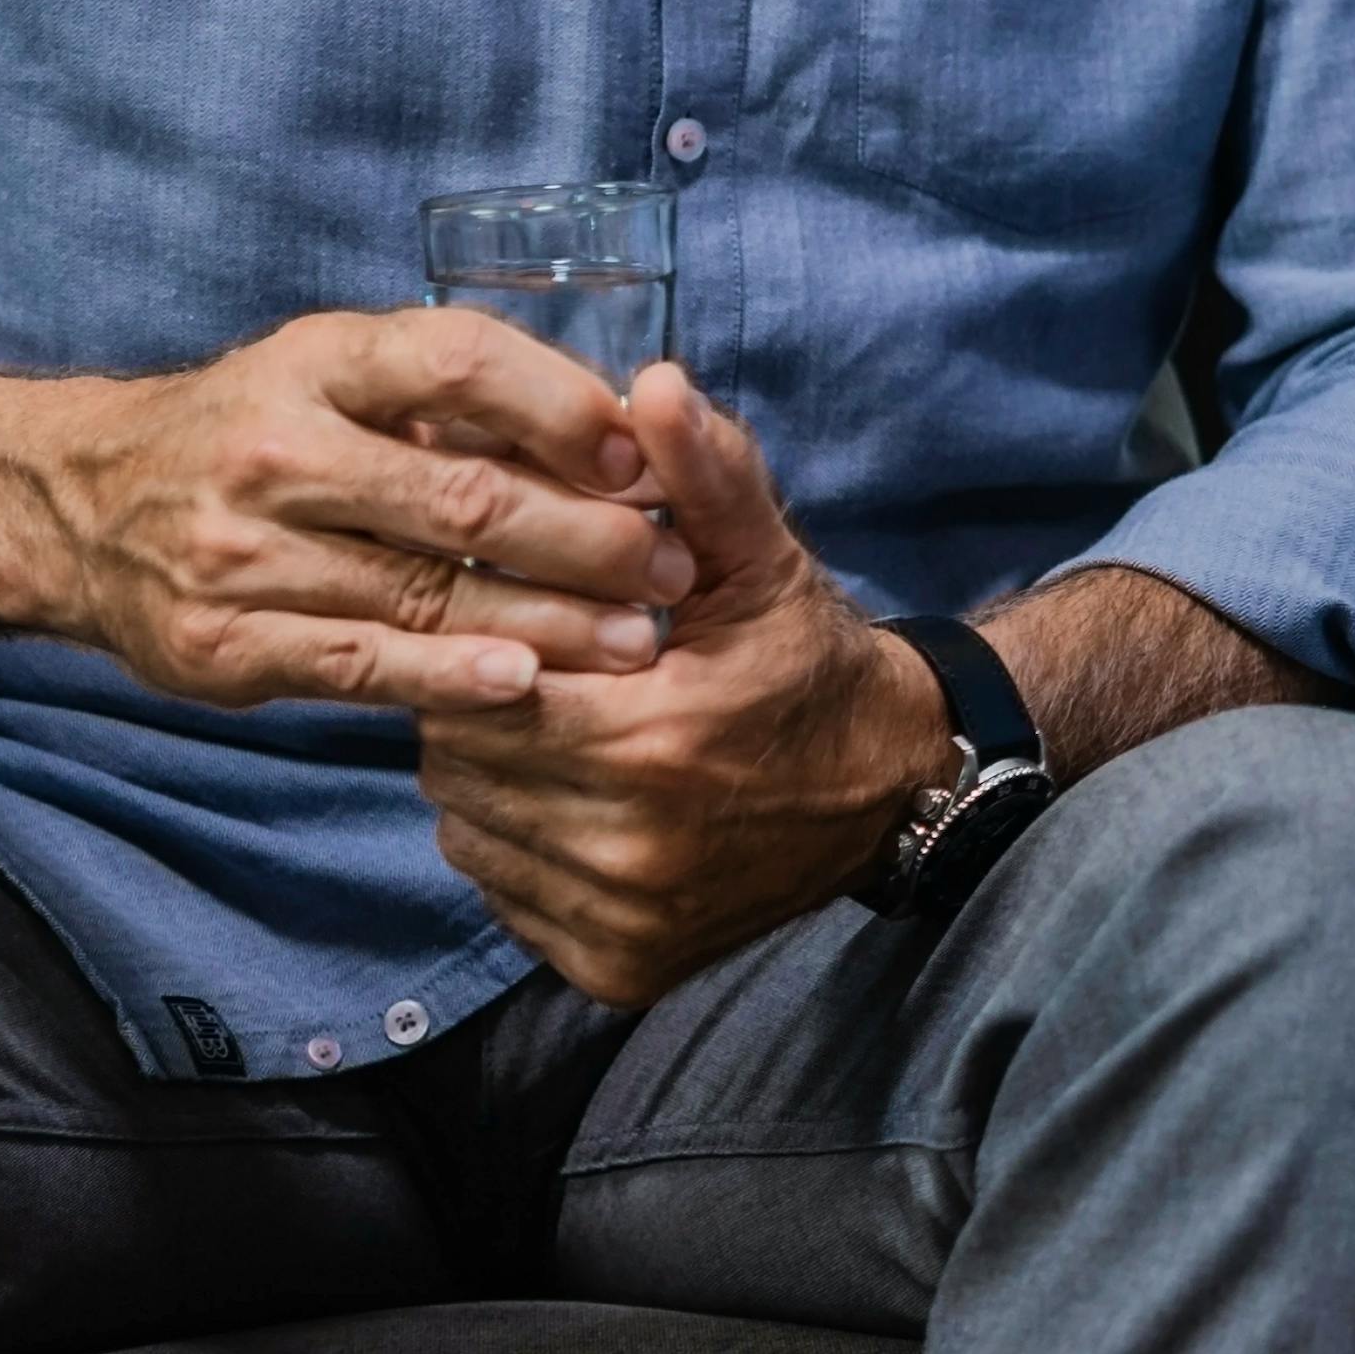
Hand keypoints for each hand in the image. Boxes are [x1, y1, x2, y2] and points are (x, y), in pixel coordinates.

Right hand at [42, 311, 690, 713]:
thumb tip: (628, 424)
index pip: (461, 364)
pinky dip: (450, 674)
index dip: (565, 409)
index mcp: (323, 361)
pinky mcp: (220, 644)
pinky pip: (359, 663)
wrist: (85, 505)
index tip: (648, 456)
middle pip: (463, 494)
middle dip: (589, 536)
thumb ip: (465, 395)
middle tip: (674, 568)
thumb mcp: (346, 372)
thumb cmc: (263, 426)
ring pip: (426, 589)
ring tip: (639, 638)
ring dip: (549, 619)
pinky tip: (525, 683)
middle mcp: (276, 450)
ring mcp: (239, 553)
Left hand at [418, 362, 948, 1005]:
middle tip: (541, 669)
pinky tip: (576, 800)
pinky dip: (519, 844)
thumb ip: (702, 476)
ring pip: (469, 829)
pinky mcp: (612, 969)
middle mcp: (627, 844)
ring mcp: (618, 917)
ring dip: (493, 776)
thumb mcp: (764, 560)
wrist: (890, 789)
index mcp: (654, 737)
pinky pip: (504, 894)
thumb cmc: (809, 661)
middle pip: (463, 759)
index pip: (487, 683)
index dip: (494, 643)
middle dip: (487, 704)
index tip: (529, 621)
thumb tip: (651, 384)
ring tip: (558, 731)